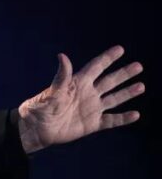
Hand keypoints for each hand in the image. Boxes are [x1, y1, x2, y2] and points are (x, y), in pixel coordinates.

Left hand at [17, 46, 144, 152]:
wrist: (36, 130)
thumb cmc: (39, 108)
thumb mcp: (52, 91)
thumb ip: (62, 76)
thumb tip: (62, 55)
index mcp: (77, 83)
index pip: (96, 67)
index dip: (107, 58)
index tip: (120, 49)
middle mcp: (87, 94)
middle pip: (109, 81)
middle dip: (124, 74)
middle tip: (138, 66)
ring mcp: (91, 108)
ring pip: (114, 99)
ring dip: (127, 93)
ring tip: (141, 86)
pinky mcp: (92, 124)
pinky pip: (111, 120)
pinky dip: (123, 118)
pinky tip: (136, 114)